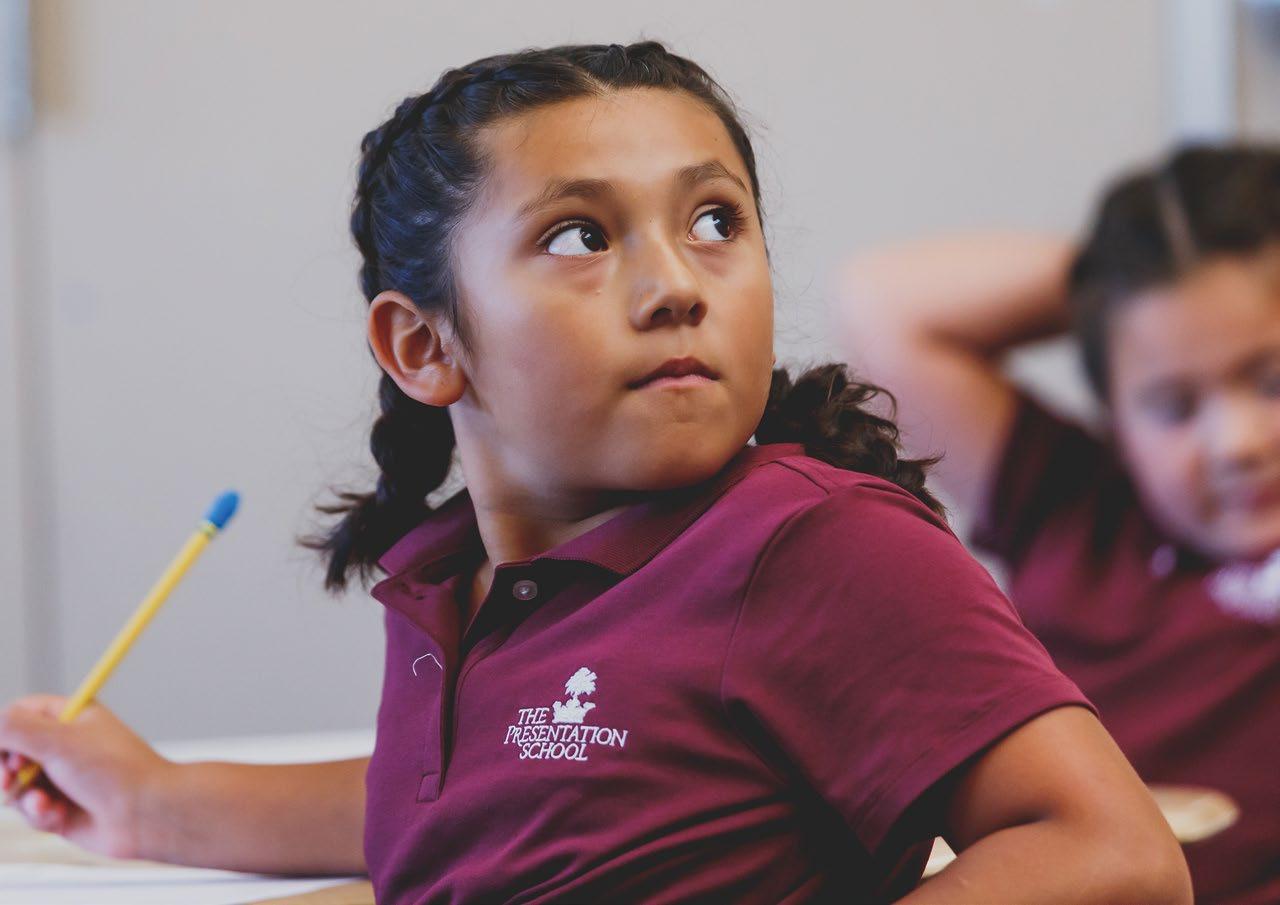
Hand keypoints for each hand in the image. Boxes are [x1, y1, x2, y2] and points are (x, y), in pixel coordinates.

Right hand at [0, 694, 173, 859]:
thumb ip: (15, 729)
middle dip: (4, 769)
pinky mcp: (62, 807)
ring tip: (46, 802)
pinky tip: (60, 816)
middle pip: (10, 752)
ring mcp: (63, 777)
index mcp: (71, 716)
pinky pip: (30, 810)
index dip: (4, 731)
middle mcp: (66, 744)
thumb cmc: (113, 771)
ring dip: (25, 796)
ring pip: (16, 786)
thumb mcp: (59, 741)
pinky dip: (40, 814)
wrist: (146, 815)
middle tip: (9, 779)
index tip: (5, 750)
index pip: (20, 713)